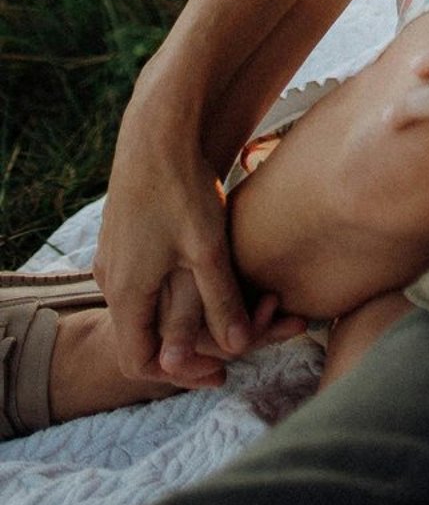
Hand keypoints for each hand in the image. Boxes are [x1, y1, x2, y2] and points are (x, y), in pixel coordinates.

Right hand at [95, 85, 258, 385]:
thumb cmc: (180, 189)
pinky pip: (145, 279)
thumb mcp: (207, 251)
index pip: (139, 361)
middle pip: (144, 335)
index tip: (220, 372)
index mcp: (124, 292)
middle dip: (190, 345)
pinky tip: (209, 279)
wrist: (156, 131)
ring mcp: (114, 255)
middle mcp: (110, 279)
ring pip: (147, 305)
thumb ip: (221, 303)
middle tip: (234, 344)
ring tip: (229, 314)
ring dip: (186, 316)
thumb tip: (241, 348)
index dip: (180, 374)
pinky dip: (176, 290)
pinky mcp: (125, 234)